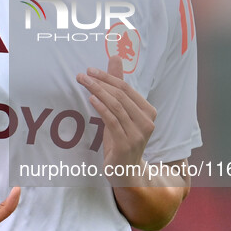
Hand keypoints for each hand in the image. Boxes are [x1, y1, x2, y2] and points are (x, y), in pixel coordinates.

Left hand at [76, 55, 155, 177]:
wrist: (125, 172)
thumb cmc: (121, 139)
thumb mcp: (120, 113)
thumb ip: (119, 87)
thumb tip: (115, 58)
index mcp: (148, 112)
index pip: (127, 89)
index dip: (108, 77)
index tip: (90, 71)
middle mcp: (147, 122)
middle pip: (121, 95)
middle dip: (100, 82)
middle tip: (82, 75)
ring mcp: (138, 134)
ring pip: (116, 106)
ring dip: (98, 92)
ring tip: (83, 84)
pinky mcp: (126, 144)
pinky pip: (113, 121)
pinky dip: (102, 108)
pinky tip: (91, 99)